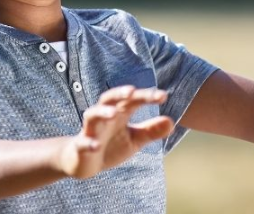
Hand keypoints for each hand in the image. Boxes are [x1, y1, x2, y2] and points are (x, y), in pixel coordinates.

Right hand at [57, 86, 172, 178]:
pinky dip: (88, 143)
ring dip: (101, 112)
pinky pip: (83, 143)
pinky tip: (96, 146)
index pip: (132, 100)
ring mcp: (90, 131)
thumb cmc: (111, 145)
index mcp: (118, 113)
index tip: (163, 96)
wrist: (84, 162)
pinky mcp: (81, 147)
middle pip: (109, 99)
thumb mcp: (134, 139)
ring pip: (92, 115)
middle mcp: (103, 118)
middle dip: (119, 93)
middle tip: (132, 91)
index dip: (146, 96)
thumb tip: (172, 121)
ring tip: (113, 113)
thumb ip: (151, 131)